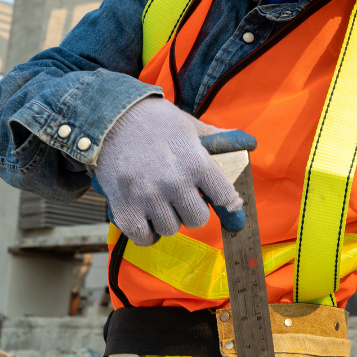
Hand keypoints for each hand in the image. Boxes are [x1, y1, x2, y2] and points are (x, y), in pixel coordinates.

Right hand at [93, 97, 252, 245]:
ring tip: (160, 204)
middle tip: (181, 200)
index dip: (226, 202)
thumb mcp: (190, 125)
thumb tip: (247, 141)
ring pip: (171, 229)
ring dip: (167, 220)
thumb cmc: (154, 121)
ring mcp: (149, 197)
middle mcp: (176, 182)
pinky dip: (146, 233)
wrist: (108, 118)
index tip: (222, 204)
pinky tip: (145, 218)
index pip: (225, 197)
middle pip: (198, 219)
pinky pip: (144, 238)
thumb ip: (217, 139)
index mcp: (197, 162)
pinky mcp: (125, 207)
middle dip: (192, 211)